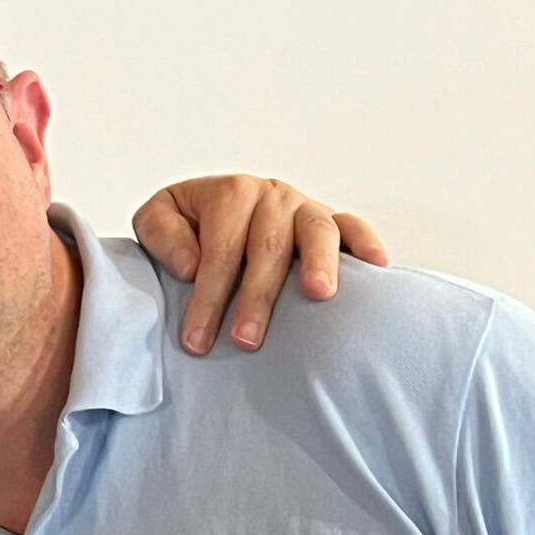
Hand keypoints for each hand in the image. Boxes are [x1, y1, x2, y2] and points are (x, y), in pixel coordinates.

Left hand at [133, 176, 389, 355]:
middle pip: (268, 246)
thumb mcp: (158, 219)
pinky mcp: (329, 220)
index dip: (208, 296)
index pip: (220, 249)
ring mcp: (304, 207)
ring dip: (317, 264)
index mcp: (230, 193)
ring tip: (317, 296)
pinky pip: (352, 226)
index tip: (197, 340)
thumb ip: (162, 234)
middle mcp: (271, 195)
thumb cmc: (185, 227)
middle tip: (246, 341)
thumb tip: (190, 265)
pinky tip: (376, 266)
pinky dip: (365, 242)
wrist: (209, 211)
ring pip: (317, 231)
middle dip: (256, 297)